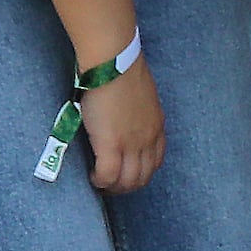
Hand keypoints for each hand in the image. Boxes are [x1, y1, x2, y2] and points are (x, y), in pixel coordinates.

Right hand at [76, 60, 165, 193]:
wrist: (114, 63)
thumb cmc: (124, 70)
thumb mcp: (142, 96)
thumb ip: (139, 112)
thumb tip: (127, 117)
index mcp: (157, 128)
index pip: (156, 162)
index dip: (142, 173)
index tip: (128, 174)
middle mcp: (148, 140)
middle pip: (143, 177)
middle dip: (128, 186)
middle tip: (112, 186)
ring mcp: (131, 145)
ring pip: (127, 181)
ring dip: (114, 187)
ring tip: (101, 184)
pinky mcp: (111, 145)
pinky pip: (107, 175)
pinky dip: (100, 181)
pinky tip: (93, 177)